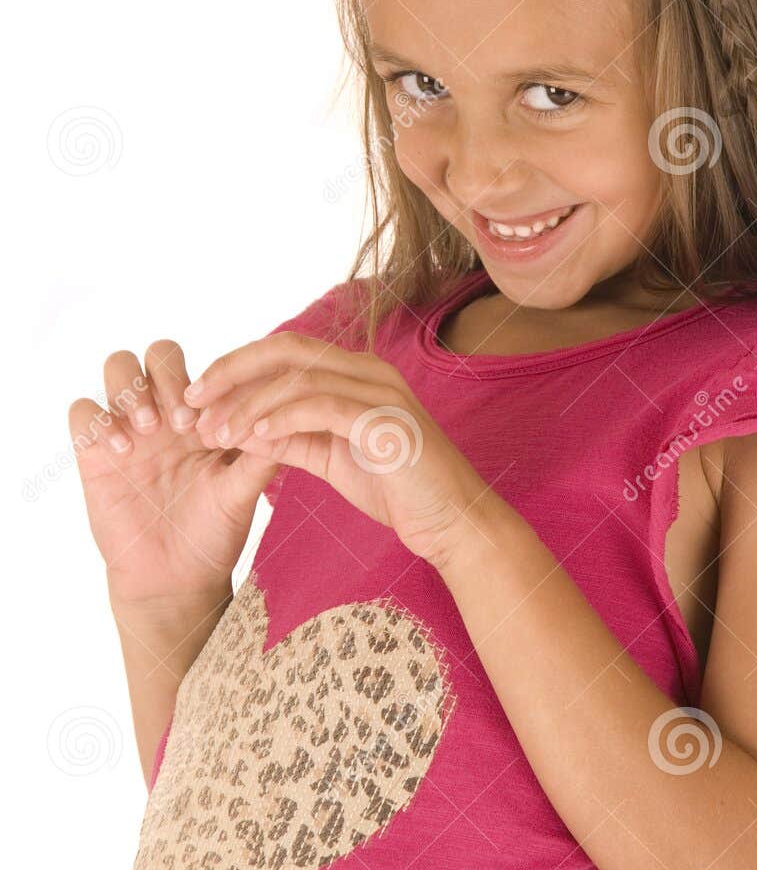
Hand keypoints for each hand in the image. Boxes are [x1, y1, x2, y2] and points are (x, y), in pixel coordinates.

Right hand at [68, 340, 278, 613]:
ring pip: (118, 367)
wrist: (175, 578)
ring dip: (133, 389)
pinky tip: (122, 450)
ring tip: (150, 430)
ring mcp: (128, 429)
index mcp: (202, 415)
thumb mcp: (243, 491)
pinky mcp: (94, 453)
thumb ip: (262, 456)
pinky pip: (82, 411)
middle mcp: (164, 413)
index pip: (204, 366)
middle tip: (181, 422)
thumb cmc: (213, 532)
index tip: (217, 425)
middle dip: (169, 376)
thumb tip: (288, 421)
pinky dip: (99, 419)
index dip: (211, 382)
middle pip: (157, 353)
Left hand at [184, 332, 495, 568]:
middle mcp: (368, 371)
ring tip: (216, 432)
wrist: (452, 521)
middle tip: (191, 401)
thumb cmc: (397, 490)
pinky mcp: (385, 421)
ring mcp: (380, 391)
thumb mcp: (330, 459)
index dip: (236, 369)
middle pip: (286, 348)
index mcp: (356, 374)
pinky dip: (282, 417)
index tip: (197, 398)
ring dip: (248, 403)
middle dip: (232, 371)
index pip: (285, 352)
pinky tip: (254, 437)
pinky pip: (322, 406)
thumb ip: (289, 440)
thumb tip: (240, 429)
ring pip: (299, 377)